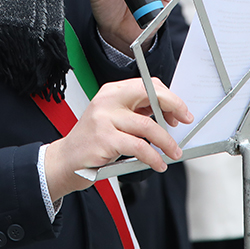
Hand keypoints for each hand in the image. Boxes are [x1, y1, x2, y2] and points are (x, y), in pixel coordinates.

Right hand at [45, 77, 192, 200]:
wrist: (65, 160)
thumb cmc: (92, 142)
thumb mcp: (113, 120)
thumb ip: (136, 114)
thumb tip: (167, 115)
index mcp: (111, 91)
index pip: (147, 85)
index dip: (168, 97)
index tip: (180, 112)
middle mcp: (107, 100)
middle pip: (149, 94)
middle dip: (172, 106)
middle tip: (184, 123)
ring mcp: (104, 119)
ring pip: (147, 125)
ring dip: (166, 142)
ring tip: (173, 153)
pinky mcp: (104, 139)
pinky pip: (138, 147)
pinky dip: (153, 157)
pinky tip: (158, 163)